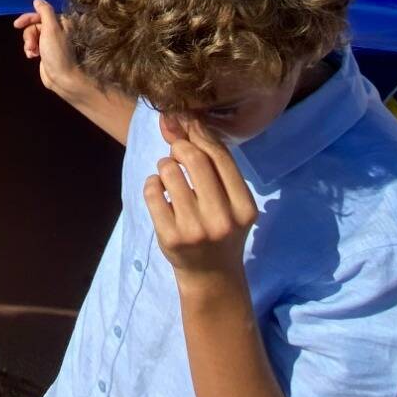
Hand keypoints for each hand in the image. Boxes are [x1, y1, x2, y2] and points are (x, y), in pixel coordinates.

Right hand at [14, 0, 86, 98]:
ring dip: (29, 43)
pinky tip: (32, 57)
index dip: (28, 19)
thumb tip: (37, 0)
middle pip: (34, 25)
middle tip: (31, 45)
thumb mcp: (51, 29)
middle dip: (29, 35)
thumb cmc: (57, 53)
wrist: (61, 78)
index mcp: (60, 22)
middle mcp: (56, 30)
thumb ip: (45, 12)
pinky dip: (30, 50)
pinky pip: (32, 45)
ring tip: (33, 53)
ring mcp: (49, 42)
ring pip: (31, 35)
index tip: (17, 25)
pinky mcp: (45, 52)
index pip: (40, 14)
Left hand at [144, 116, 257, 283]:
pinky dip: (152, 184)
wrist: (211, 276)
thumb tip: (182, 121)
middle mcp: (223, 219)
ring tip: (168, 175)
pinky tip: (159, 192)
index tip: (186, 122)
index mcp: (244, 207)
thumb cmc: (221, 229)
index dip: (199, 133)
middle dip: (179, 146)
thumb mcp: (231, 201)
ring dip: (164, 165)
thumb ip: (213, 164)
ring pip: (169, 172)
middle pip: (194, 159)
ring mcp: (195, 230)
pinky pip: (152, 192)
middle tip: (176, 151)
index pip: (220, 157)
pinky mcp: (170, 237)